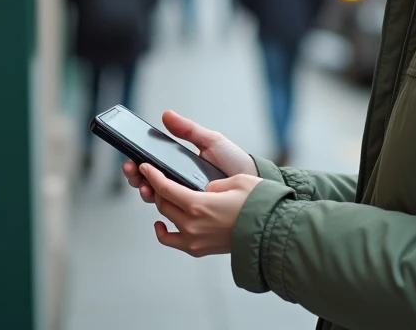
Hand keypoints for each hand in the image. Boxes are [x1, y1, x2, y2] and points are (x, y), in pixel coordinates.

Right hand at [122, 111, 256, 202]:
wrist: (253, 181)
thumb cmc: (234, 161)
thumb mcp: (210, 142)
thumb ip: (188, 130)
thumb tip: (166, 115)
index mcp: (180, 167)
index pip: (153, 167)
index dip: (138, 163)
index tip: (131, 157)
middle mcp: (180, 184)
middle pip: (149, 182)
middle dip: (135, 176)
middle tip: (132, 170)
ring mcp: (185, 199)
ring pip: (155, 198)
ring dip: (143, 190)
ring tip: (143, 184)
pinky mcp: (193, 212)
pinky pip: (171, 212)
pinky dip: (159, 204)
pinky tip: (155, 196)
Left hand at [142, 163, 261, 256]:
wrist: (270, 234)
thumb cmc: (258, 206)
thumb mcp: (236, 181)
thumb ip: (213, 183)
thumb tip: (204, 190)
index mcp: (198, 205)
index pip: (165, 187)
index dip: (152, 175)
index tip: (145, 167)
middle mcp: (192, 224)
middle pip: (162, 203)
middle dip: (156, 188)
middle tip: (156, 177)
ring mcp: (194, 239)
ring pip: (166, 219)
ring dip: (161, 205)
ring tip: (163, 195)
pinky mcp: (198, 249)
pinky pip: (172, 240)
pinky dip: (163, 231)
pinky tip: (163, 222)